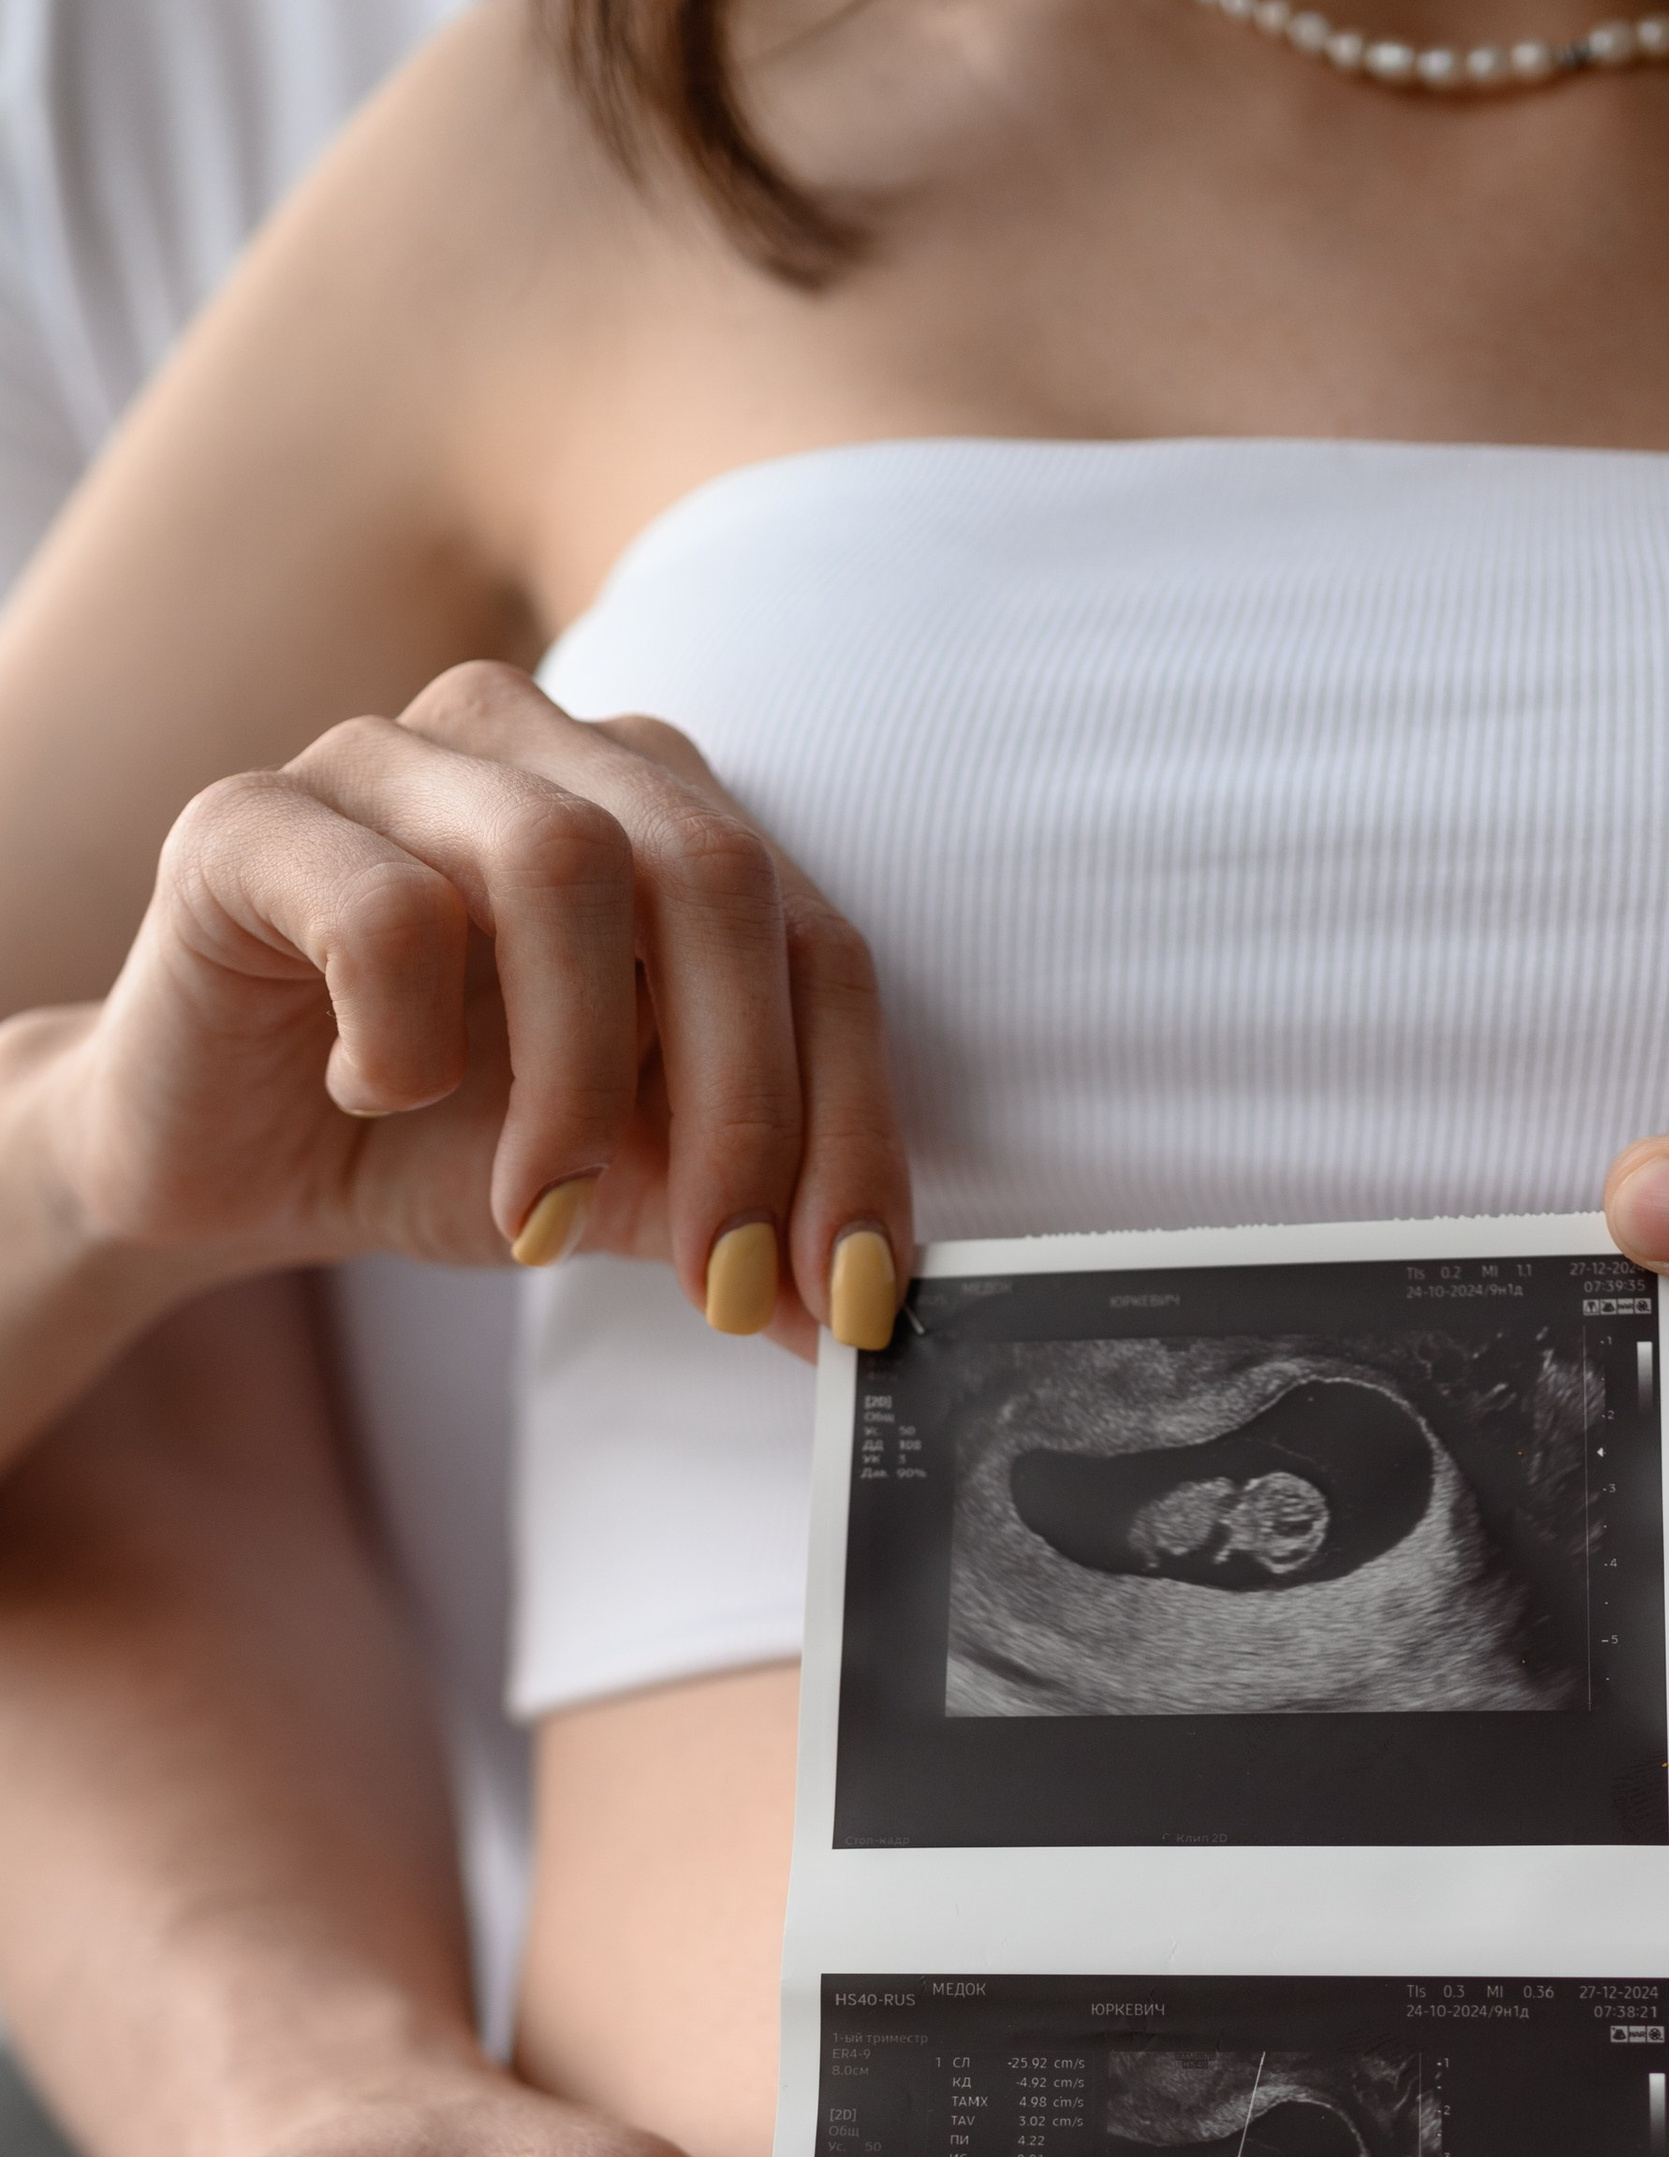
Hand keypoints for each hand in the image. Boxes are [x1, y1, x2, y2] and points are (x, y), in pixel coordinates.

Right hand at [47, 661, 910, 1352]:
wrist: (223, 1161)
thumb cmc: (443, 1141)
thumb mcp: (631, 1187)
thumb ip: (748, 1221)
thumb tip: (867, 1320)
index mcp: (661, 808)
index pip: (820, 944)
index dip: (855, 1126)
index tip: (852, 1297)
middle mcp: (542, 747)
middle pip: (716, 876)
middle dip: (745, 1108)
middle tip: (725, 1276)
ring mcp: (391, 757)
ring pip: (561, 863)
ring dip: (578, 1081)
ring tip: (545, 1216)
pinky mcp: (249, 819)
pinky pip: (381, 910)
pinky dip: (405, 1041)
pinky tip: (371, 1098)